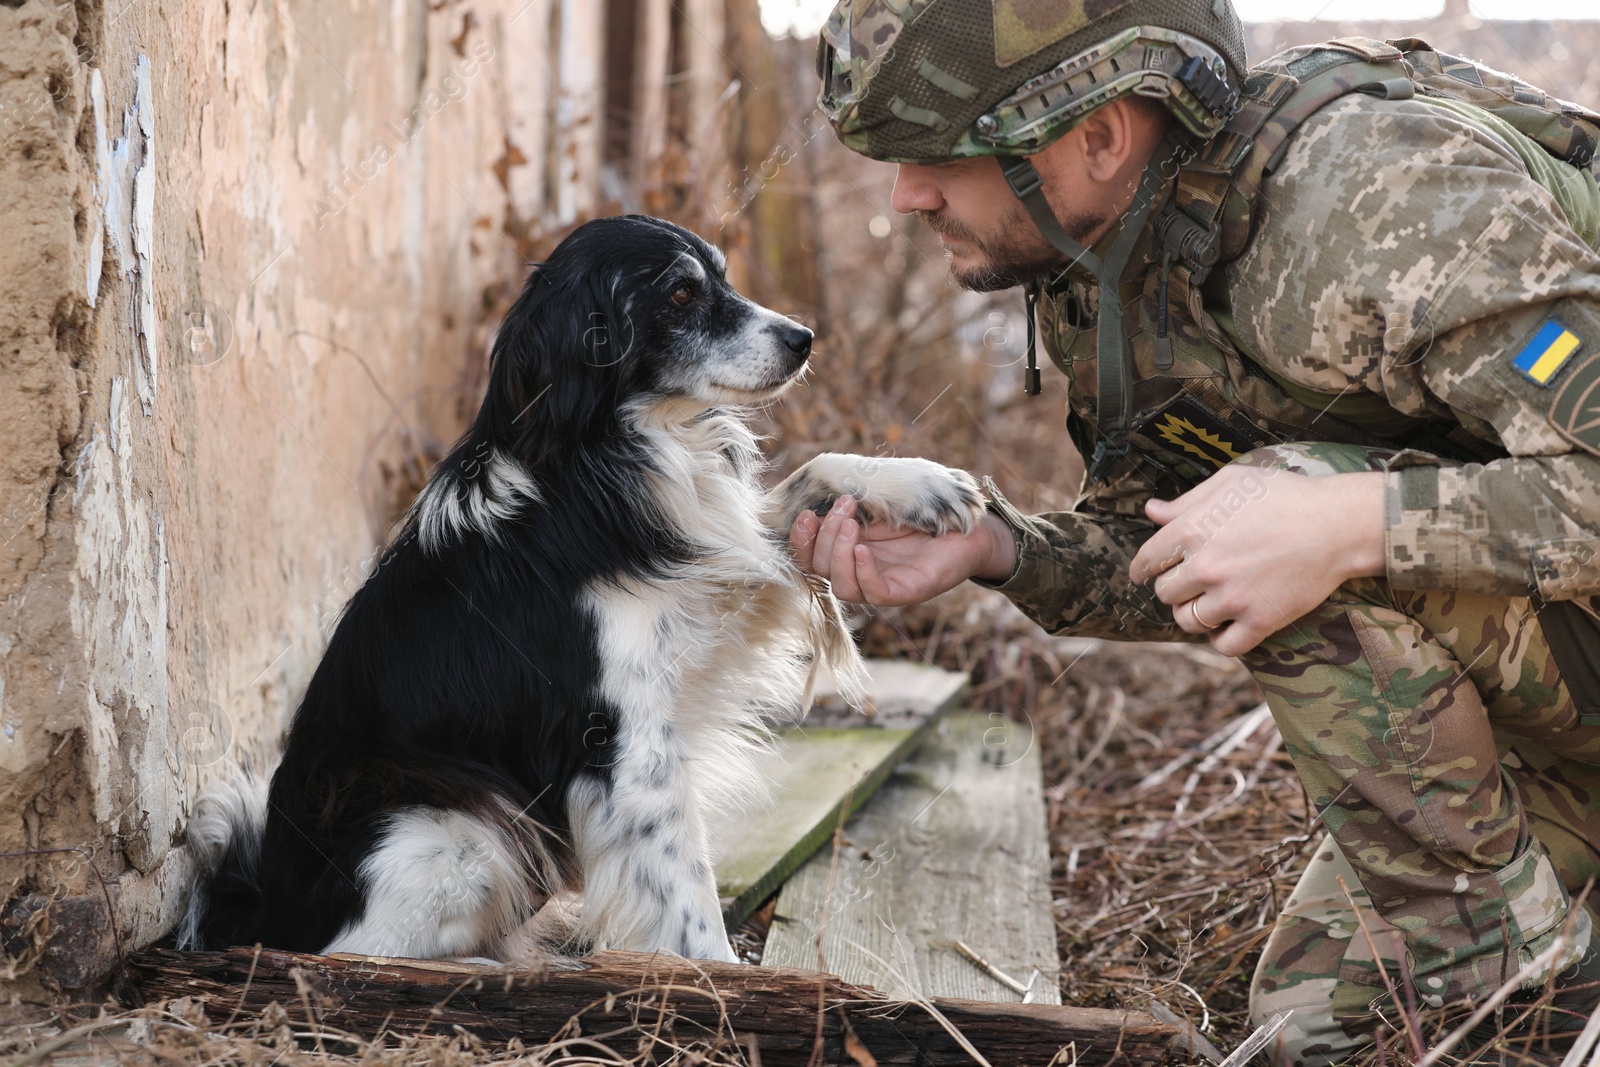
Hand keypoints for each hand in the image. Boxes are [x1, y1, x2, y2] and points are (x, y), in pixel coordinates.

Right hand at [788, 494, 1015, 605]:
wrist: (971, 524)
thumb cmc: (927, 509)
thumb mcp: (883, 498)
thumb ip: (854, 497)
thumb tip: (820, 485)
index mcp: (849, 549)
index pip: (810, 557)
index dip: (801, 540)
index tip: (805, 514)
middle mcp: (860, 570)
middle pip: (821, 568)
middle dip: (825, 535)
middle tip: (845, 505)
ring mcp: (881, 584)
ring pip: (841, 585)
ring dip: (839, 552)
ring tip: (854, 523)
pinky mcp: (904, 592)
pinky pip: (872, 593)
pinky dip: (862, 572)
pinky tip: (865, 549)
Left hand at [1127, 466, 1385, 656]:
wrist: (1338, 523)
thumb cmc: (1285, 495)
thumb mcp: (1231, 482)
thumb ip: (1187, 501)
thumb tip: (1152, 512)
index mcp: (1191, 530)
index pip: (1147, 561)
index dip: (1143, 570)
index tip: (1145, 575)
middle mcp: (1206, 567)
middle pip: (1165, 594)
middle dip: (1173, 589)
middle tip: (1188, 585)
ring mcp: (1232, 597)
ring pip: (1189, 622)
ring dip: (1193, 615)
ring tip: (1206, 605)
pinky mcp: (1260, 620)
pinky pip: (1224, 646)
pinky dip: (1220, 640)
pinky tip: (1226, 627)